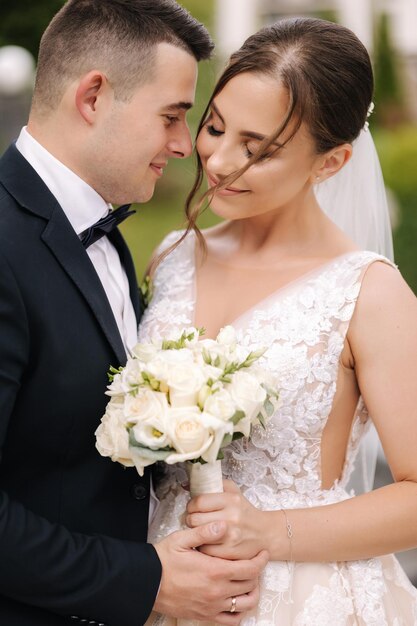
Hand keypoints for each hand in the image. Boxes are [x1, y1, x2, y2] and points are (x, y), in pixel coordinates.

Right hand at [153, 521, 267, 624]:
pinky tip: (236, 601)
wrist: (146, 584)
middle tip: (254, 562)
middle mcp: (217, 592)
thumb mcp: (182, 539)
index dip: (260, 560)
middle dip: (257, 573)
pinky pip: (231, 621)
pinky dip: (239, 613)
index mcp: (214, 571)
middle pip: (250, 585)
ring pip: (245, 605)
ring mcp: (212, 607)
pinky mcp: (205, 617)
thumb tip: (223, 524)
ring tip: (249, 581)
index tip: (263, 553)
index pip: (249, 568)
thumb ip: (205, 532)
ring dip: (252, 593)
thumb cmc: (163, 560)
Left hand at [186, 480, 265, 559]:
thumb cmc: (244, 512)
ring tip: (202, 530)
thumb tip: (187, 484)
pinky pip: (204, 549)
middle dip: (191, 519)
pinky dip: (204, 545)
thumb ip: (213, 484)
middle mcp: (231, 517)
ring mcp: (230, 536)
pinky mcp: (229, 552)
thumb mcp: (233, 491)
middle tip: (195, 520)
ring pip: (198, 535)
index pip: (198, 502)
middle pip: (194, 519)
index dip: (191, 505)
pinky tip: (209, 541)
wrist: (265, 533)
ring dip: (196, 533)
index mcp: (231, 500)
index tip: (193, 508)